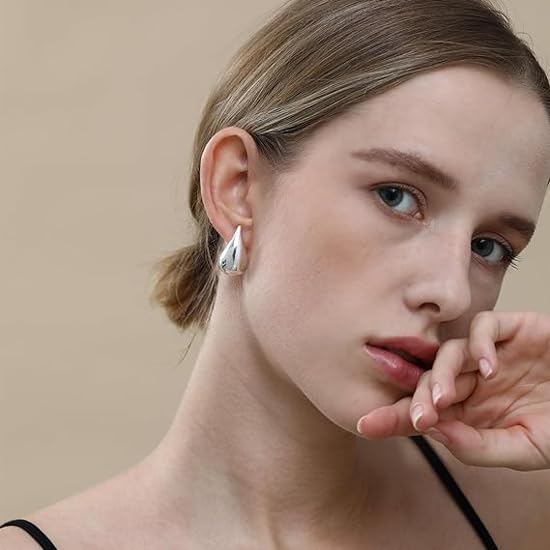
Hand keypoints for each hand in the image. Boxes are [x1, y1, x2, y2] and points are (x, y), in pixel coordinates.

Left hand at [356, 311, 549, 470]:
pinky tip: (490, 368)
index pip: (423, 412)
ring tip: (446, 399)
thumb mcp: (523, 448)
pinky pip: (486, 326)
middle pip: (429, 382)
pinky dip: (483, 343)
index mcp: (469, 410)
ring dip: (441, 375)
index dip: (393, 417)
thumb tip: (435, 433)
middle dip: (417, 399)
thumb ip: (478, 446)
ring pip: (449, 353)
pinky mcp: (513, 330)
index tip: (365, 425)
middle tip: (417, 417)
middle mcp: (472, 380)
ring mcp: (491, 354)